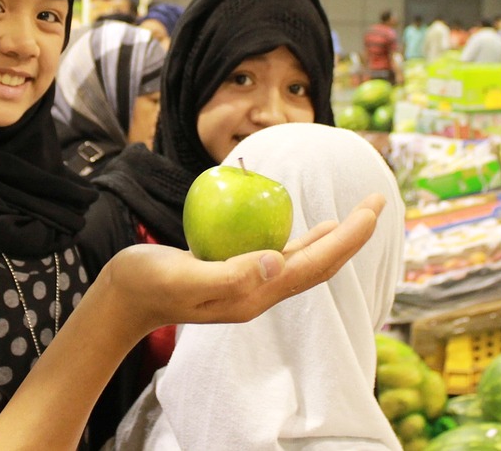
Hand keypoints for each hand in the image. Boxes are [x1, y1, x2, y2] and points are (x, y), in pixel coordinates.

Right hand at [99, 193, 384, 335]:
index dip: (349, 238)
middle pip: (320, 264)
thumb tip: (279, 260)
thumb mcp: (184, 277)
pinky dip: (302, 239)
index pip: (316, 265)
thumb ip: (230, 274)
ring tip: (355, 216)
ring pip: (304, 261)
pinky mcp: (235, 274)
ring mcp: (248, 284)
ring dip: (333, 238)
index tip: (372, 210)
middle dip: (353, 235)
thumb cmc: (147, 283)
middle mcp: (260, 292)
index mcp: (255, 294)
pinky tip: (306, 226)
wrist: (122, 298)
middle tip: (378, 202)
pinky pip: (280, 254)